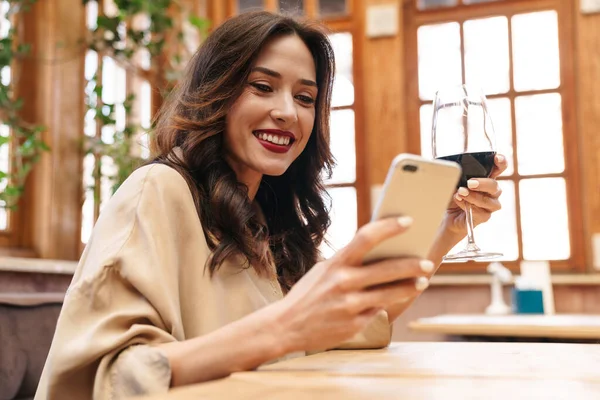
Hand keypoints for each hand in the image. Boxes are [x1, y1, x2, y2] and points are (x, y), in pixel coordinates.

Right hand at [271, 217, 432, 353]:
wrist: (285, 327)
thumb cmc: (308, 294)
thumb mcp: (323, 271)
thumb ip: (348, 262)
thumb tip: (380, 253)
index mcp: (335, 263)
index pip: (366, 238)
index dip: (389, 227)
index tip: (408, 221)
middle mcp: (344, 283)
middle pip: (387, 269)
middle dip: (412, 265)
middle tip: (428, 262)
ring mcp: (350, 305)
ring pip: (390, 293)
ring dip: (410, 286)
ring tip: (422, 281)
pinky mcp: (355, 325)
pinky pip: (378, 311)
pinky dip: (387, 304)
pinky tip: (394, 300)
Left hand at [443, 154, 507, 235]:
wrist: (447, 214)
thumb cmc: (453, 194)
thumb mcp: (453, 182)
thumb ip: (457, 175)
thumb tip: (454, 172)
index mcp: (487, 178)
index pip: (498, 168)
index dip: (501, 162)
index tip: (497, 158)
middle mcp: (491, 191)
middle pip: (494, 186)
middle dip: (482, 183)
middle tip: (470, 183)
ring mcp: (490, 205)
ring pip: (488, 201)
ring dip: (473, 196)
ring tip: (461, 193)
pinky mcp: (484, 216)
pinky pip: (481, 212)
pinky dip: (468, 205)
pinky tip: (460, 201)